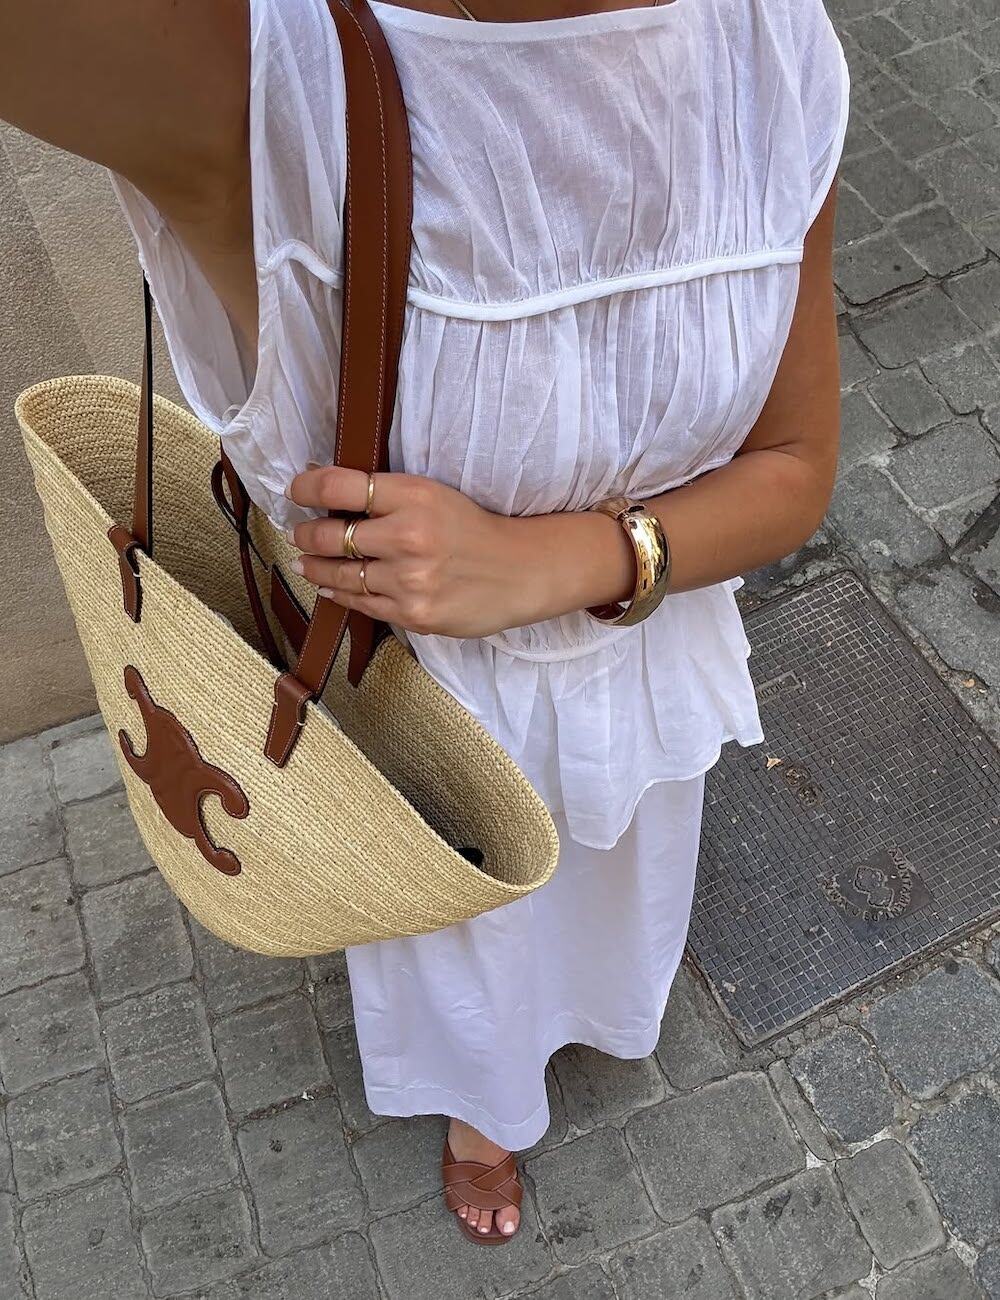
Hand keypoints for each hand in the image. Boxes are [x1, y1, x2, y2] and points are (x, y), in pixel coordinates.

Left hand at [284, 465, 553, 637]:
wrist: (519, 572)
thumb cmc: (473, 529)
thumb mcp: (432, 494)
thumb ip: (382, 492)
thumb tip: (319, 477)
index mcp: (414, 496)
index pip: (341, 485)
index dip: (306, 487)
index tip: (295, 490)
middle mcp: (409, 537)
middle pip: (332, 534)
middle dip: (307, 533)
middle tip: (299, 532)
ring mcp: (410, 580)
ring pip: (340, 574)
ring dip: (315, 567)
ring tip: (305, 561)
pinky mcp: (413, 613)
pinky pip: (360, 603)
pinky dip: (337, 594)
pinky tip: (327, 588)